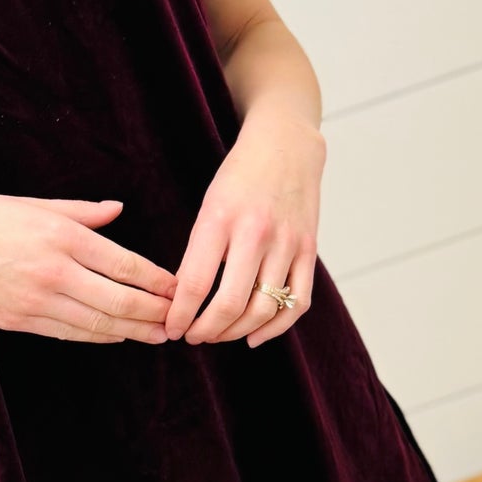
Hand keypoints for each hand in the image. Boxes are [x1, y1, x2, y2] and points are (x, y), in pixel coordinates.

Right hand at [0, 192, 175, 341]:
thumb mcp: (28, 203)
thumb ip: (79, 212)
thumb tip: (118, 211)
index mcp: (60, 235)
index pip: (126, 264)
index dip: (158, 281)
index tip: (178, 287)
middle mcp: (53, 271)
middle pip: (120, 301)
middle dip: (155, 314)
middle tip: (180, 321)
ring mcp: (35, 301)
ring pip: (98, 324)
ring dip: (132, 332)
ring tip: (158, 335)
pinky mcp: (17, 320)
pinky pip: (68, 333)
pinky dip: (97, 336)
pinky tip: (115, 336)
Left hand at [165, 108, 323, 346]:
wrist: (287, 145)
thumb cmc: (240, 176)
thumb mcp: (209, 205)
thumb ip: (200, 250)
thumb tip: (184, 300)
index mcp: (220, 219)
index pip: (194, 283)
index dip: (180, 315)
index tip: (172, 329)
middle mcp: (255, 233)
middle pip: (229, 304)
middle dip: (206, 330)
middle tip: (194, 337)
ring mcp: (287, 242)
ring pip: (263, 309)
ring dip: (236, 332)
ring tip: (219, 335)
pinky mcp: (309, 249)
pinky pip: (297, 302)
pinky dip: (276, 327)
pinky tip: (255, 335)